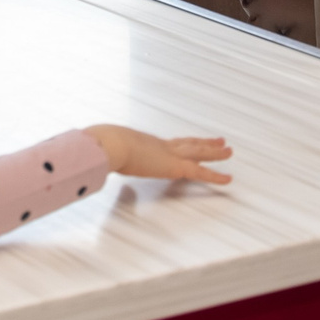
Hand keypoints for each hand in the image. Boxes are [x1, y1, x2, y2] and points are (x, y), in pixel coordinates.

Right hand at [84, 125, 233, 183]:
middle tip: (219, 140)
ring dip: (215, 152)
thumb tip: (91, 161)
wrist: (109, 144)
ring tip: (229, 150)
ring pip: (199, 151)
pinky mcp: (175, 166)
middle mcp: (160, 145)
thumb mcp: (103, 153)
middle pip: (188, 142)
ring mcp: (169, 153)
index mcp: (145, 142)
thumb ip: (102, 158)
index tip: (188, 141)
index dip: (180, 142)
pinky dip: (216, 176)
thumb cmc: (102, 148)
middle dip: (203, 142)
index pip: (168, 143)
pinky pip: (201, 172)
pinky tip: (228, 179)